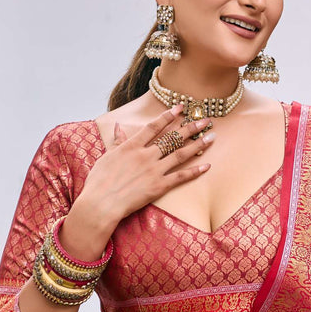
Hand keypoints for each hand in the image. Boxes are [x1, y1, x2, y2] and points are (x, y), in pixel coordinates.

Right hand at [62, 106, 214, 256]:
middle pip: (172, 138)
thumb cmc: (99, 182)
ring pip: (180, 154)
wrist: (101, 203)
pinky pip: (180, 177)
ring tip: (211, 137)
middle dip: (191, 127)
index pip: (154, 127)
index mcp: (131, 146)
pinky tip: (207, 166)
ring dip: (198, 144)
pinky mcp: (159, 186)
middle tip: (205, 119)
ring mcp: (154, 170)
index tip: (181, 108)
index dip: (168, 116)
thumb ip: (117, 142)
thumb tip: (118, 126)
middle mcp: (145, 155)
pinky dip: (194, 171)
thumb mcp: (106, 157)